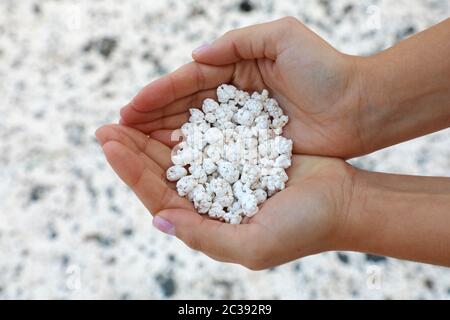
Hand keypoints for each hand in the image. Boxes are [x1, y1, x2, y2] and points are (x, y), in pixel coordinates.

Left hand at [95, 124, 355, 268]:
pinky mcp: (241, 155)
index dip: (132, 174)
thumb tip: (159, 221)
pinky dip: (187, 126)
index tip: (110, 146)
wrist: (344, 202)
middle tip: (106, 128)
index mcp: (208, 224)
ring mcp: (225, 177)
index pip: (160, 198)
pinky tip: (171, 112)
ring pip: (180, 155)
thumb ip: (204, 237)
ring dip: (153, 137)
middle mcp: (211, 202)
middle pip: (163, 174)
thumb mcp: (252, 245)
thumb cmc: (304, 228)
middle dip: (134, 151)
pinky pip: (207, 139)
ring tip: (129, 116)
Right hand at [119, 17, 365, 157]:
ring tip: (133, 146)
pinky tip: (170, 161)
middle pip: (185, 107)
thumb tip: (194, 54)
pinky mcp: (254, 147)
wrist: (360, 106)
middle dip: (152, 118)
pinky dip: (193, 154)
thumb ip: (237, 42)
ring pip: (196, 130)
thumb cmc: (325, 69)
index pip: (189, 81)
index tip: (129, 108)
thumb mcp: (282, 37)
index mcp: (238, 68)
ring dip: (164, 137)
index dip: (158, 94)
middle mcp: (235, 96)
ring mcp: (242, 124)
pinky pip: (217, 151)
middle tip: (119, 130)